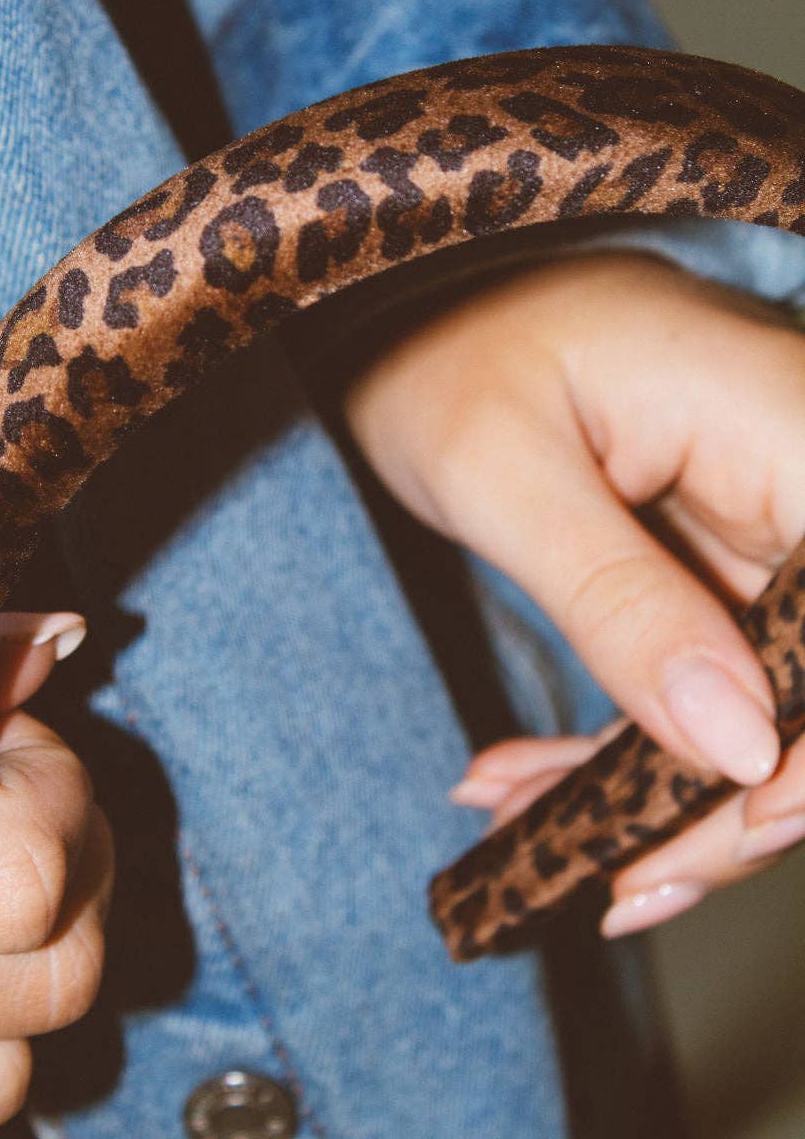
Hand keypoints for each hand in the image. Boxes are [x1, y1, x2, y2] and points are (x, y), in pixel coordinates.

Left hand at [344, 251, 804, 935]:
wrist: (412, 304)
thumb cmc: (446, 346)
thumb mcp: (506, 473)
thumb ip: (622, 602)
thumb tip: (741, 746)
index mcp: (791, 428)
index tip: (717, 825)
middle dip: (728, 800)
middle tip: (608, 873)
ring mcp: (776, 521)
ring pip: (774, 699)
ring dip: (664, 788)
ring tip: (530, 825)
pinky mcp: (731, 557)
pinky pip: (718, 677)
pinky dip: (634, 743)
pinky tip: (531, 782)